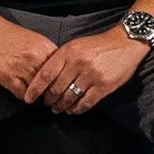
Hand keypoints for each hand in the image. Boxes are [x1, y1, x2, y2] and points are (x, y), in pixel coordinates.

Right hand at [0, 20, 59, 99]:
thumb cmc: (11, 36)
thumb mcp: (36, 40)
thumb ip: (48, 54)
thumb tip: (59, 70)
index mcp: (44, 47)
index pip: (60, 70)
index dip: (60, 79)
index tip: (58, 85)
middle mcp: (34, 58)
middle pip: (50, 82)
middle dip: (49, 89)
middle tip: (49, 94)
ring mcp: (21, 68)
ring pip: (37, 90)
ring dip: (37, 94)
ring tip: (36, 94)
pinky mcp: (7, 77)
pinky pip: (22, 94)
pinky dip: (25, 96)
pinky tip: (24, 92)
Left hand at [24, 28, 149, 114]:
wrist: (124, 43)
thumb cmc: (97, 45)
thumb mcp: (75, 46)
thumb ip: (60, 59)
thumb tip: (44, 78)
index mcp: (68, 53)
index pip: (45, 75)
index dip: (35, 89)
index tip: (28, 98)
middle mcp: (78, 64)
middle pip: (56, 89)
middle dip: (49, 100)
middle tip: (47, 104)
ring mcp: (91, 76)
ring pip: (69, 98)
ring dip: (61, 106)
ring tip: (58, 109)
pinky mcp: (104, 86)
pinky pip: (86, 103)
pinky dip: (77, 109)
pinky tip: (73, 110)